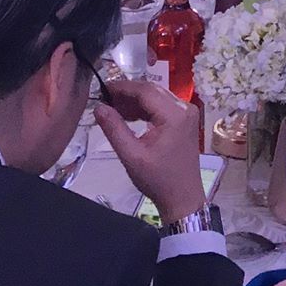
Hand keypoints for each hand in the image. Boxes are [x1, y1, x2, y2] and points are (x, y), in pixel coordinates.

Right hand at [93, 77, 206, 223]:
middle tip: (105, 98)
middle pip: (152, 91)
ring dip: (136, 101)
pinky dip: (145, 109)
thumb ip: (114, 129)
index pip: (146, 90)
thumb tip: (98, 107)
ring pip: (157, 98)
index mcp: (174, 114)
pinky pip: (162, 107)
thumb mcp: (131, 156)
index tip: (103, 88)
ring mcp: (187, 113)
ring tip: (112, 108)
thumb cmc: (157, 179)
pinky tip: (128, 116)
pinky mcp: (185, 120)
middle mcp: (184, 107)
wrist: (182, 198)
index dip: (123, 87)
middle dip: (128, 93)